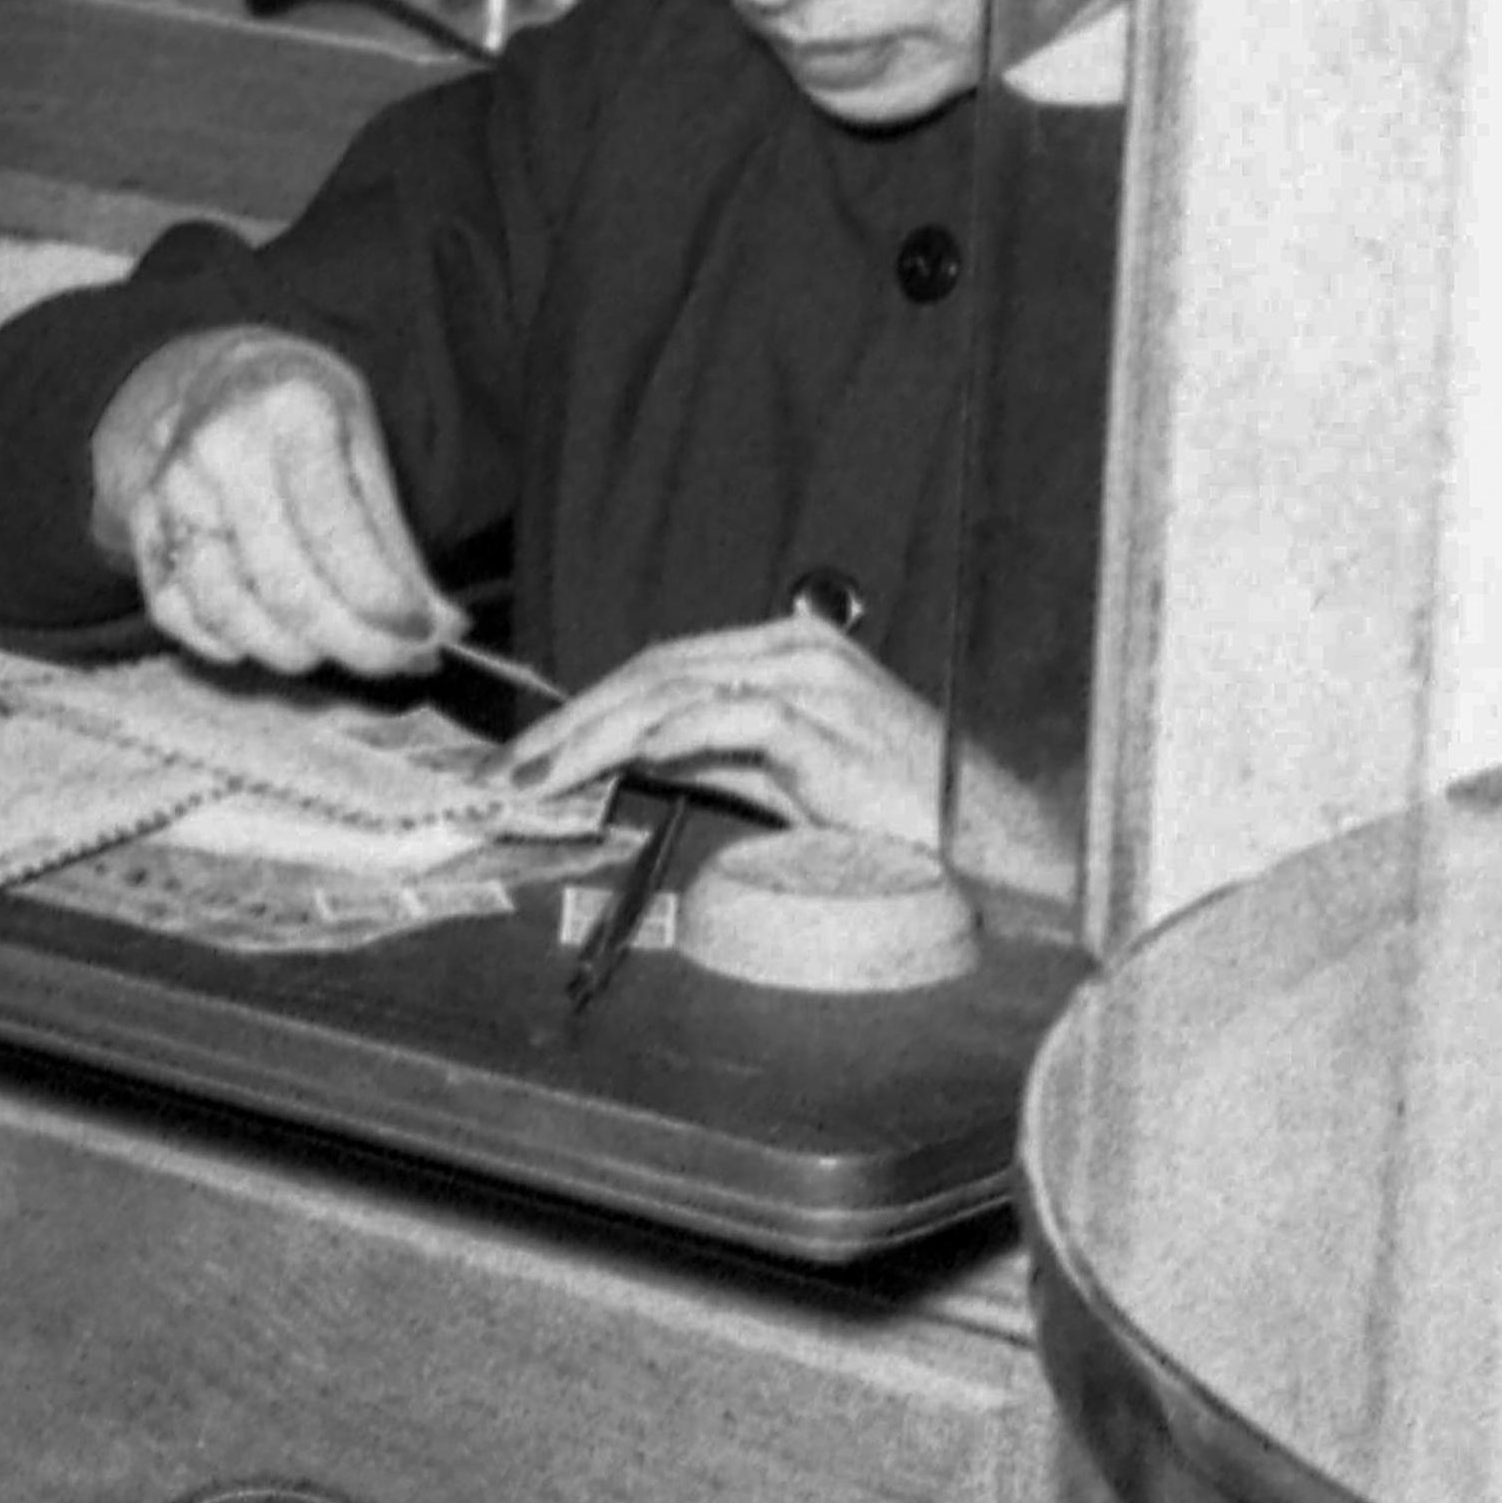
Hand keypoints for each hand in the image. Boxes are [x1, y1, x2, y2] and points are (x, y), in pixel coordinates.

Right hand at [84, 325, 455, 679]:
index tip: (425, 636)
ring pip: (227, 609)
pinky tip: (273, 633)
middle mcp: (216, 447)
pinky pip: (177, 613)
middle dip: (353, 642)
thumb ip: (397, 547)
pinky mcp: (141, 526)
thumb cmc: (306, 419)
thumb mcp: (366, 453)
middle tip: (400, 661)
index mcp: (288, 410)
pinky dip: (229, 643)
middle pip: (285, 584)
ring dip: (294, 651)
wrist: (225, 380)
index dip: (383, 599)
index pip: (335, 529)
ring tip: (339, 645)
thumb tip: (439, 631)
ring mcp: (168, 489)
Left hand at [500, 613, 945, 845]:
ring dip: (589, 734)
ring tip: (534, 776)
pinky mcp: (825, 722)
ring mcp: (812, 680)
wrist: (996, 853)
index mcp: (787, 651)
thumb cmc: (901, 821)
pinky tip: (610, 763)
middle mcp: (796, 649)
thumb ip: (716, 756)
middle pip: (654, 672)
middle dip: (570, 721)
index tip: (530, 754)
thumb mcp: (787, 781)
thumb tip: (633, 753)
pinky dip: (657, 736)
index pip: (663, 668)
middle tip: (505, 769)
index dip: (589, 707)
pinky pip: (723, 718)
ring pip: (670, 689)